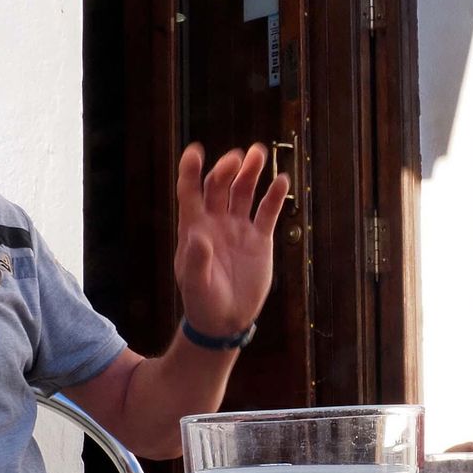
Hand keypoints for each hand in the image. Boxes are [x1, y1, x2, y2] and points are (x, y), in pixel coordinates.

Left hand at [173, 143, 289, 338]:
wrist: (226, 321)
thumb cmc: (203, 302)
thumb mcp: (195, 283)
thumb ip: (196, 259)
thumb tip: (198, 235)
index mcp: (195, 228)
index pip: (190, 192)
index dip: (191, 171)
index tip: (195, 151)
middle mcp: (216, 222)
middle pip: (220, 186)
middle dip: (227, 169)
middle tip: (238, 158)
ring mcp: (239, 228)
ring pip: (244, 192)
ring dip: (250, 173)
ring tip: (259, 153)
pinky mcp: (260, 239)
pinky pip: (268, 211)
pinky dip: (275, 196)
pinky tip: (282, 180)